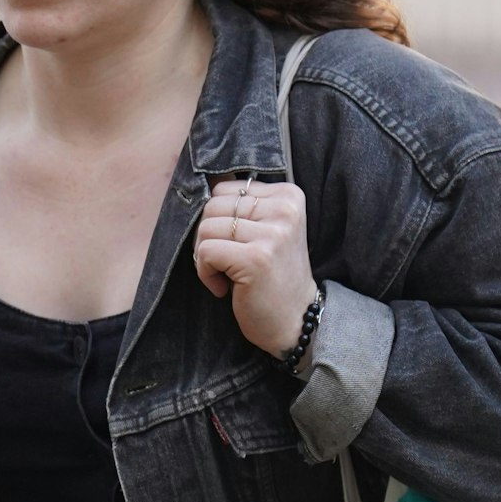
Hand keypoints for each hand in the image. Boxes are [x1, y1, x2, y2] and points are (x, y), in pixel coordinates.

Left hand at [192, 178, 319, 358]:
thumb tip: (204, 181)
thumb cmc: (273, 276)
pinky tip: (224, 288)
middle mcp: (284, 210)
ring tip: (228, 275)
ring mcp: (272, 234)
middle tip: (227, 263)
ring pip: (205, 228)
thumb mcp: (266, 230)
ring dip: (205, 257)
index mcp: (288, 196)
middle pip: (212, 205)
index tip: (237, 244)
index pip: (225, 188)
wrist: (296, 321)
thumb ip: (243, 205)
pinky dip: (205, 273)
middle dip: (208, 237)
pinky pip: (204, 252)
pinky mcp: (255, 258)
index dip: (218, 218)